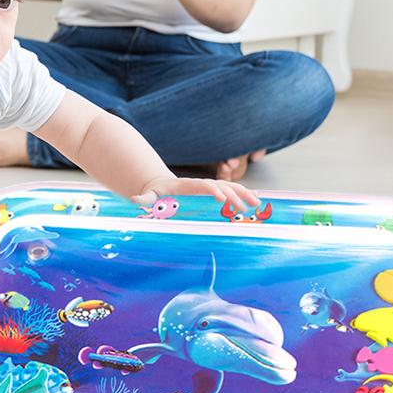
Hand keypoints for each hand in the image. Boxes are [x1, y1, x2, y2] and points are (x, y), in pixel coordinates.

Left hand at [130, 174, 259, 210]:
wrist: (159, 186)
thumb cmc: (154, 195)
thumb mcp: (148, 197)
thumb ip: (144, 200)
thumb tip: (135, 200)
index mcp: (186, 186)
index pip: (201, 185)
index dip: (211, 189)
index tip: (220, 198)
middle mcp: (200, 184)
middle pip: (220, 186)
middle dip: (232, 195)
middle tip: (243, 208)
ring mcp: (208, 187)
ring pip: (229, 187)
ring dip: (244, 194)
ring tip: (258, 203)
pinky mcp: (212, 192)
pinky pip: (231, 191)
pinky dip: (243, 195)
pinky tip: (257, 201)